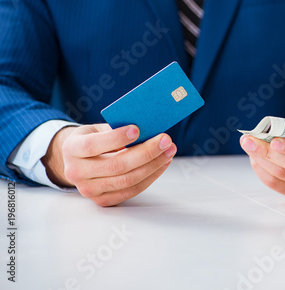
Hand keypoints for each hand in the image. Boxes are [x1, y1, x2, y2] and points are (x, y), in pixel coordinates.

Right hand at [42, 124, 176, 206]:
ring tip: (169, 151)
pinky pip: (132, 190)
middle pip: (116, 165)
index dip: (116, 138)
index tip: (137, 129)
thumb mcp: (98, 129)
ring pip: (127, 180)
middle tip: (166, 140)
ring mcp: (89, 189)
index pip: (93, 145)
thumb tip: (148, 129)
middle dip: (146, 152)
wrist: (78, 161)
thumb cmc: (94, 139)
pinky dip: (151, 176)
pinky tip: (162, 163)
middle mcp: (76, 172)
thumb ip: (116, 129)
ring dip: (153, 165)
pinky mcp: (102, 200)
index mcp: (72, 148)